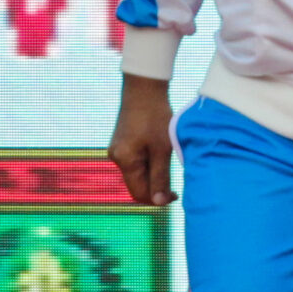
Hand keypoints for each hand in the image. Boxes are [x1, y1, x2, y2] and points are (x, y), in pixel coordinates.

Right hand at [108, 75, 177, 206]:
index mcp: (125, 162)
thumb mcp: (162, 149)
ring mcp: (118, 150)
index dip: (157, 199)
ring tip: (170, 166)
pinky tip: (161, 157)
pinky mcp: (122, 143)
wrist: (144, 89)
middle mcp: (116, 158)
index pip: (139, 193)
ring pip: (137, 174)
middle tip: (176, 186)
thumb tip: (160, 202)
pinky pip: (135, 162)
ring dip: (153, 176)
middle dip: (155, 188)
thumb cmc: (156, 117)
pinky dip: (148, 165)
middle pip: (136, 185)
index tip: (176, 196)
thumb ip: (160, 176)